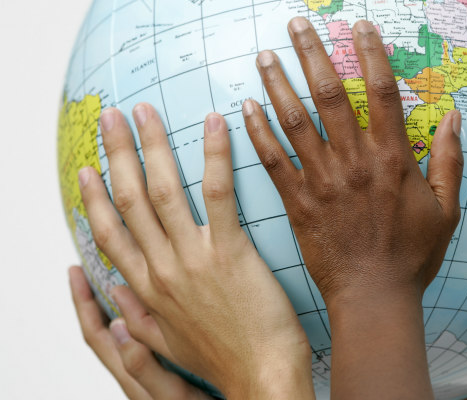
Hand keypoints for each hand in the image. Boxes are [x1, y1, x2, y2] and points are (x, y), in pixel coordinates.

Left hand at [69, 266, 210, 399]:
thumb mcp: (171, 394)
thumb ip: (144, 366)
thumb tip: (117, 325)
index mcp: (130, 374)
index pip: (97, 333)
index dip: (83, 302)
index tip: (76, 272)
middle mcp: (135, 370)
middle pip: (103, 330)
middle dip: (92, 298)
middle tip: (88, 268)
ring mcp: (149, 371)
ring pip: (123, 333)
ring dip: (115, 305)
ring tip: (118, 279)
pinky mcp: (167, 368)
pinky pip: (146, 336)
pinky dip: (141, 316)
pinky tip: (158, 307)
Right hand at [78, 106, 313, 398]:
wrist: (261, 378)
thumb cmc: (223, 360)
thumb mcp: (168, 344)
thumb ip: (140, 317)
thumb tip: (115, 295)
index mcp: (147, 289)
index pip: (109, 234)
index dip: (96, 198)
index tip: (88, 169)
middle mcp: (161, 269)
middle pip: (130, 201)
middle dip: (117, 154)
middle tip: (113, 117)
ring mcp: (193, 259)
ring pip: (162, 190)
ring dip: (151, 145)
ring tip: (145, 111)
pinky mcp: (230, 253)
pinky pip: (217, 194)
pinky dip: (213, 156)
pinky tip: (214, 123)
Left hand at [242, 17, 463, 398]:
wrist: (374, 298)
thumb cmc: (412, 256)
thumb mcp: (445, 209)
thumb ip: (448, 159)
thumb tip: (452, 115)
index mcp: (393, 159)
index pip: (383, 92)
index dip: (371, 54)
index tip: (360, 25)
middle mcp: (354, 161)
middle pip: (330, 96)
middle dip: (312, 54)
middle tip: (296, 24)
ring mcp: (323, 181)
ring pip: (295, 122)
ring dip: (278, 85)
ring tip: (264, 55)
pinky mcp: (298, 202)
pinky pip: (273, 161)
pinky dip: (258, 133)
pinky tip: (245, 108)